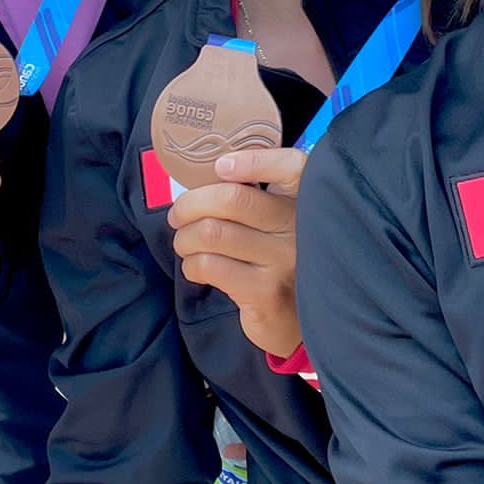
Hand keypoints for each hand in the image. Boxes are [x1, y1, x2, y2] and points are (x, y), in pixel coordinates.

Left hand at [168, 146, 306, 357]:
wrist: (298, 322)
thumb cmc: (277, 263)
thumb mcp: (279, 224)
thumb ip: (257, 196)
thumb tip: (207, 174)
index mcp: (305, 201)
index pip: (290, 166)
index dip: (253, 160)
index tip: (220, 166)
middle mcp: (300, 227)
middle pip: (233, 199)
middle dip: (191, 205)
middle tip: (178, 216)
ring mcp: (285, 260)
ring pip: (213, 232)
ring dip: (185, 238)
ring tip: (185, 244)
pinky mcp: (266, 292)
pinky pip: (210, 265)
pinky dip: (192, 265)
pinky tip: (196, 268)